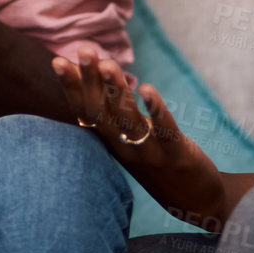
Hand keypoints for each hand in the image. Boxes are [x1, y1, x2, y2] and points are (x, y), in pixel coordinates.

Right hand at [53, 44, 228, 228]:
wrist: (195, 202)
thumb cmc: (159, 164)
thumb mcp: (130, 141)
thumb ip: (114, 115)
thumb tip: (97, 81)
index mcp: (111, 142)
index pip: (86, 112)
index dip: (72, 87)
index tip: (58, 60)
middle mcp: (124, 148)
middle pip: (102, 112)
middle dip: (91, 80)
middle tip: (84, 50)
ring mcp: (149, 153)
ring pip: (128, 119)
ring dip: (117, 90)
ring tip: (107, 64)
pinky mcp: (176, 155)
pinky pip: (164, 130)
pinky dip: (155, 110)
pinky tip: (148, 89)